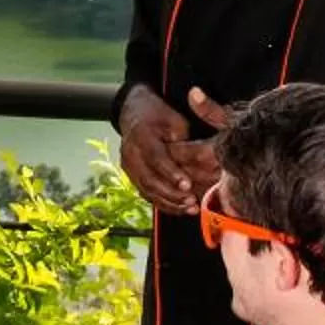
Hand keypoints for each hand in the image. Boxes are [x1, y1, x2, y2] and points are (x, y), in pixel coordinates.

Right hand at [118, 87, 218, 212]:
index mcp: (140, 135)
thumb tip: (195, 161)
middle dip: (172, 193)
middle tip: (192, 200)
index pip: (155, 157)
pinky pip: (147, 194)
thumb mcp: (174, 119)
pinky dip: (164, 204)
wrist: (135, 115)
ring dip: (170, 202)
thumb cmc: (158, 116)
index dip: (171, 173)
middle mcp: (130, 153)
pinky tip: (181, 209)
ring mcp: (129, 167)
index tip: (187, 184)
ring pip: (147, 190)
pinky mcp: (132, 177)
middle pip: (149, 179)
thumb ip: (183, 139)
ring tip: (191, 208)